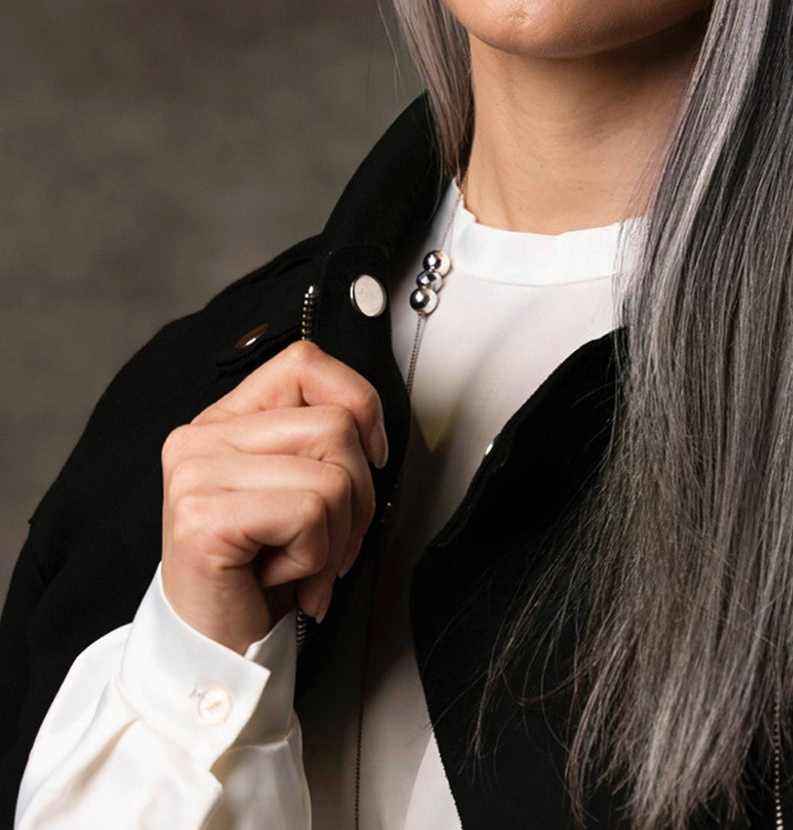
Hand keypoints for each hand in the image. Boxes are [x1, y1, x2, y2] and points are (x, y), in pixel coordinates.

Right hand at [160, 339, 388, 653]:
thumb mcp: (298, 490)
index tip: (370, 454)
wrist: (216, 653)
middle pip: (337, 425)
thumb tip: (372, 425)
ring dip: (336, 536)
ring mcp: (196, 474)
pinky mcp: (204, 516)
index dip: (358, 402)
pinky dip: (314, 558)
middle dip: (358, 496)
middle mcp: (201, 438)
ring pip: (332, 474)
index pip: (306, 362)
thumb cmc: (260, 575)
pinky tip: (279, 577)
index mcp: (224, 421)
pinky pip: (310, 514)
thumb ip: (321, 442)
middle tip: (326, 543)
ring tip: (299, 564)